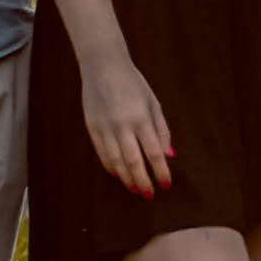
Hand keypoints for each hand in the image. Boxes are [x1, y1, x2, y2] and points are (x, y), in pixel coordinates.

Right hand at [82, 53, 174, 198]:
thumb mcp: (153, 102)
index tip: (166, 184)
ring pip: (115, 161)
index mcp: (141, 117)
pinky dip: (111, 167)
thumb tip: (169, 155)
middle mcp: (122, 125)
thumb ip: (161, 129)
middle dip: (142, 180)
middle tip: (150, 194)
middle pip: (133, 161)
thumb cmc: (133, 83)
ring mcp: (104, 127)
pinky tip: (119, 174)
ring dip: (126, 178)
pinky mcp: (92, 127)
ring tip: (135, 189)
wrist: (103, 66)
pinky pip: (102, 153)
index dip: (160, 170)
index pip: (153, 152)